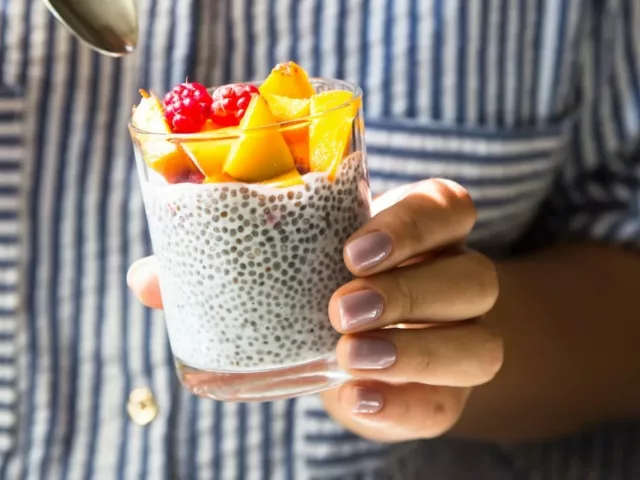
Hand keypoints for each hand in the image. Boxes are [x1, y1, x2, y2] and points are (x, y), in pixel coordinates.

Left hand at [320, 179, 501, 442]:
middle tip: (342, 310)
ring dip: (414, 353)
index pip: (450, 210)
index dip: (410, 229)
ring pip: (481, 348)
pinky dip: (398, 404)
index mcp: (434, 233)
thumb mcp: (323, 252)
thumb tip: (253, 246)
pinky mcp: (447, 397)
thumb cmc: (329, 281)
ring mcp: (464, 342)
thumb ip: (312, 244)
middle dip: (406, 295)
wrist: (341, 349)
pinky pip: (442, 407)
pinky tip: (356, 398)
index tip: (353, 254)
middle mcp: (460, 282)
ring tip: (349, 356)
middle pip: (476, 279)